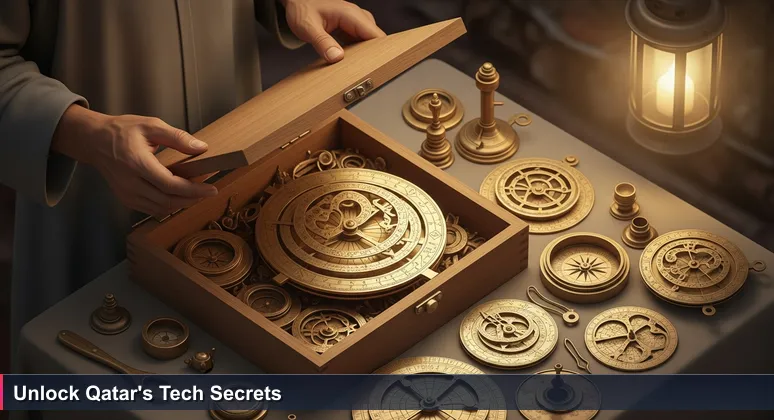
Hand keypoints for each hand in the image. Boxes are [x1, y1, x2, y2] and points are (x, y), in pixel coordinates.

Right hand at [52, 105, 218, 217]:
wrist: (93, 141)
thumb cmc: (121, 131)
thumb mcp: (150, 125)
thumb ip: (177, 137)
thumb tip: (201, 148)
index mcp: (137, 163)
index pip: (170, 185)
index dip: (194, 190)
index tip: (211, 189)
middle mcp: (130, 183)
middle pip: (168, 200)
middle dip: (192, 199)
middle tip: (209, 192)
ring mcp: (126, 194)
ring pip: (161, 208)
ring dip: (182, 204)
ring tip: (197, 194)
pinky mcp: (126, 199)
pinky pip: (151, 209)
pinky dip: (169, 206)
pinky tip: (180, 197)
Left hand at [281, 0, 385, 62]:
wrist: (297, 0)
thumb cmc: (302, 8)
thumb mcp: (308, 27)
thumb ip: (322, 42)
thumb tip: (337, 57)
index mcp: (351, 15)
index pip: (376, 35)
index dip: (382, 52)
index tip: (379, 67)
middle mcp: (357, 17)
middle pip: (376, 41)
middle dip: (374, 57)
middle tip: (365, 74)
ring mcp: (356, 23)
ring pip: (370, 43)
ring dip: (366, 56)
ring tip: (358, 70)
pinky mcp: (351, 29)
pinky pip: (361, 43)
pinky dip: (358, 54)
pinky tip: (350, 63)